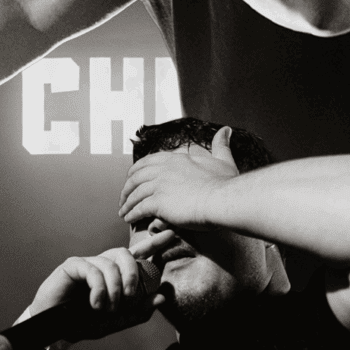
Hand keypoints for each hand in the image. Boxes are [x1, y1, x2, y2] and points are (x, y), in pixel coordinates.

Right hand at [28, 229, 172, 342]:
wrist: (56, 331)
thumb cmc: (85, 322)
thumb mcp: (116, 321)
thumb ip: (139, 311)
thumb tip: (162, 296)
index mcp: (115, 274)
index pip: (137, 255)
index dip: (154, 244)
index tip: (172, 234)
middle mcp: (103, 264)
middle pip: (126, 253)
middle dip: (133, 274)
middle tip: (129, 296)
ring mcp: (88, 262)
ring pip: (111, 264)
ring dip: (114, 289)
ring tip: (107, 308)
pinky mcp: (73, 265)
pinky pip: (93, 270)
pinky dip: (99, 289)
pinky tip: (95, 304)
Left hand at [119, 127, 239, 229]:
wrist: (222, 199)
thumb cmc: (224, 183)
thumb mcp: (222, 160)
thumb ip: (220, 145)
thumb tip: (225, 130)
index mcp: (175, 159)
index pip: (147, 162)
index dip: (136, 171)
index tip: (132, 178)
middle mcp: (163, 169)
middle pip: (136, 177)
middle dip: (127, 188)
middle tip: (123, 197)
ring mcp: (159, 185)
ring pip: (135, 193)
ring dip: (127, 203)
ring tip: (123, 212)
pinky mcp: (158, 202)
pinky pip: (139, 208)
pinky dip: (132, 214)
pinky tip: (129, 219)